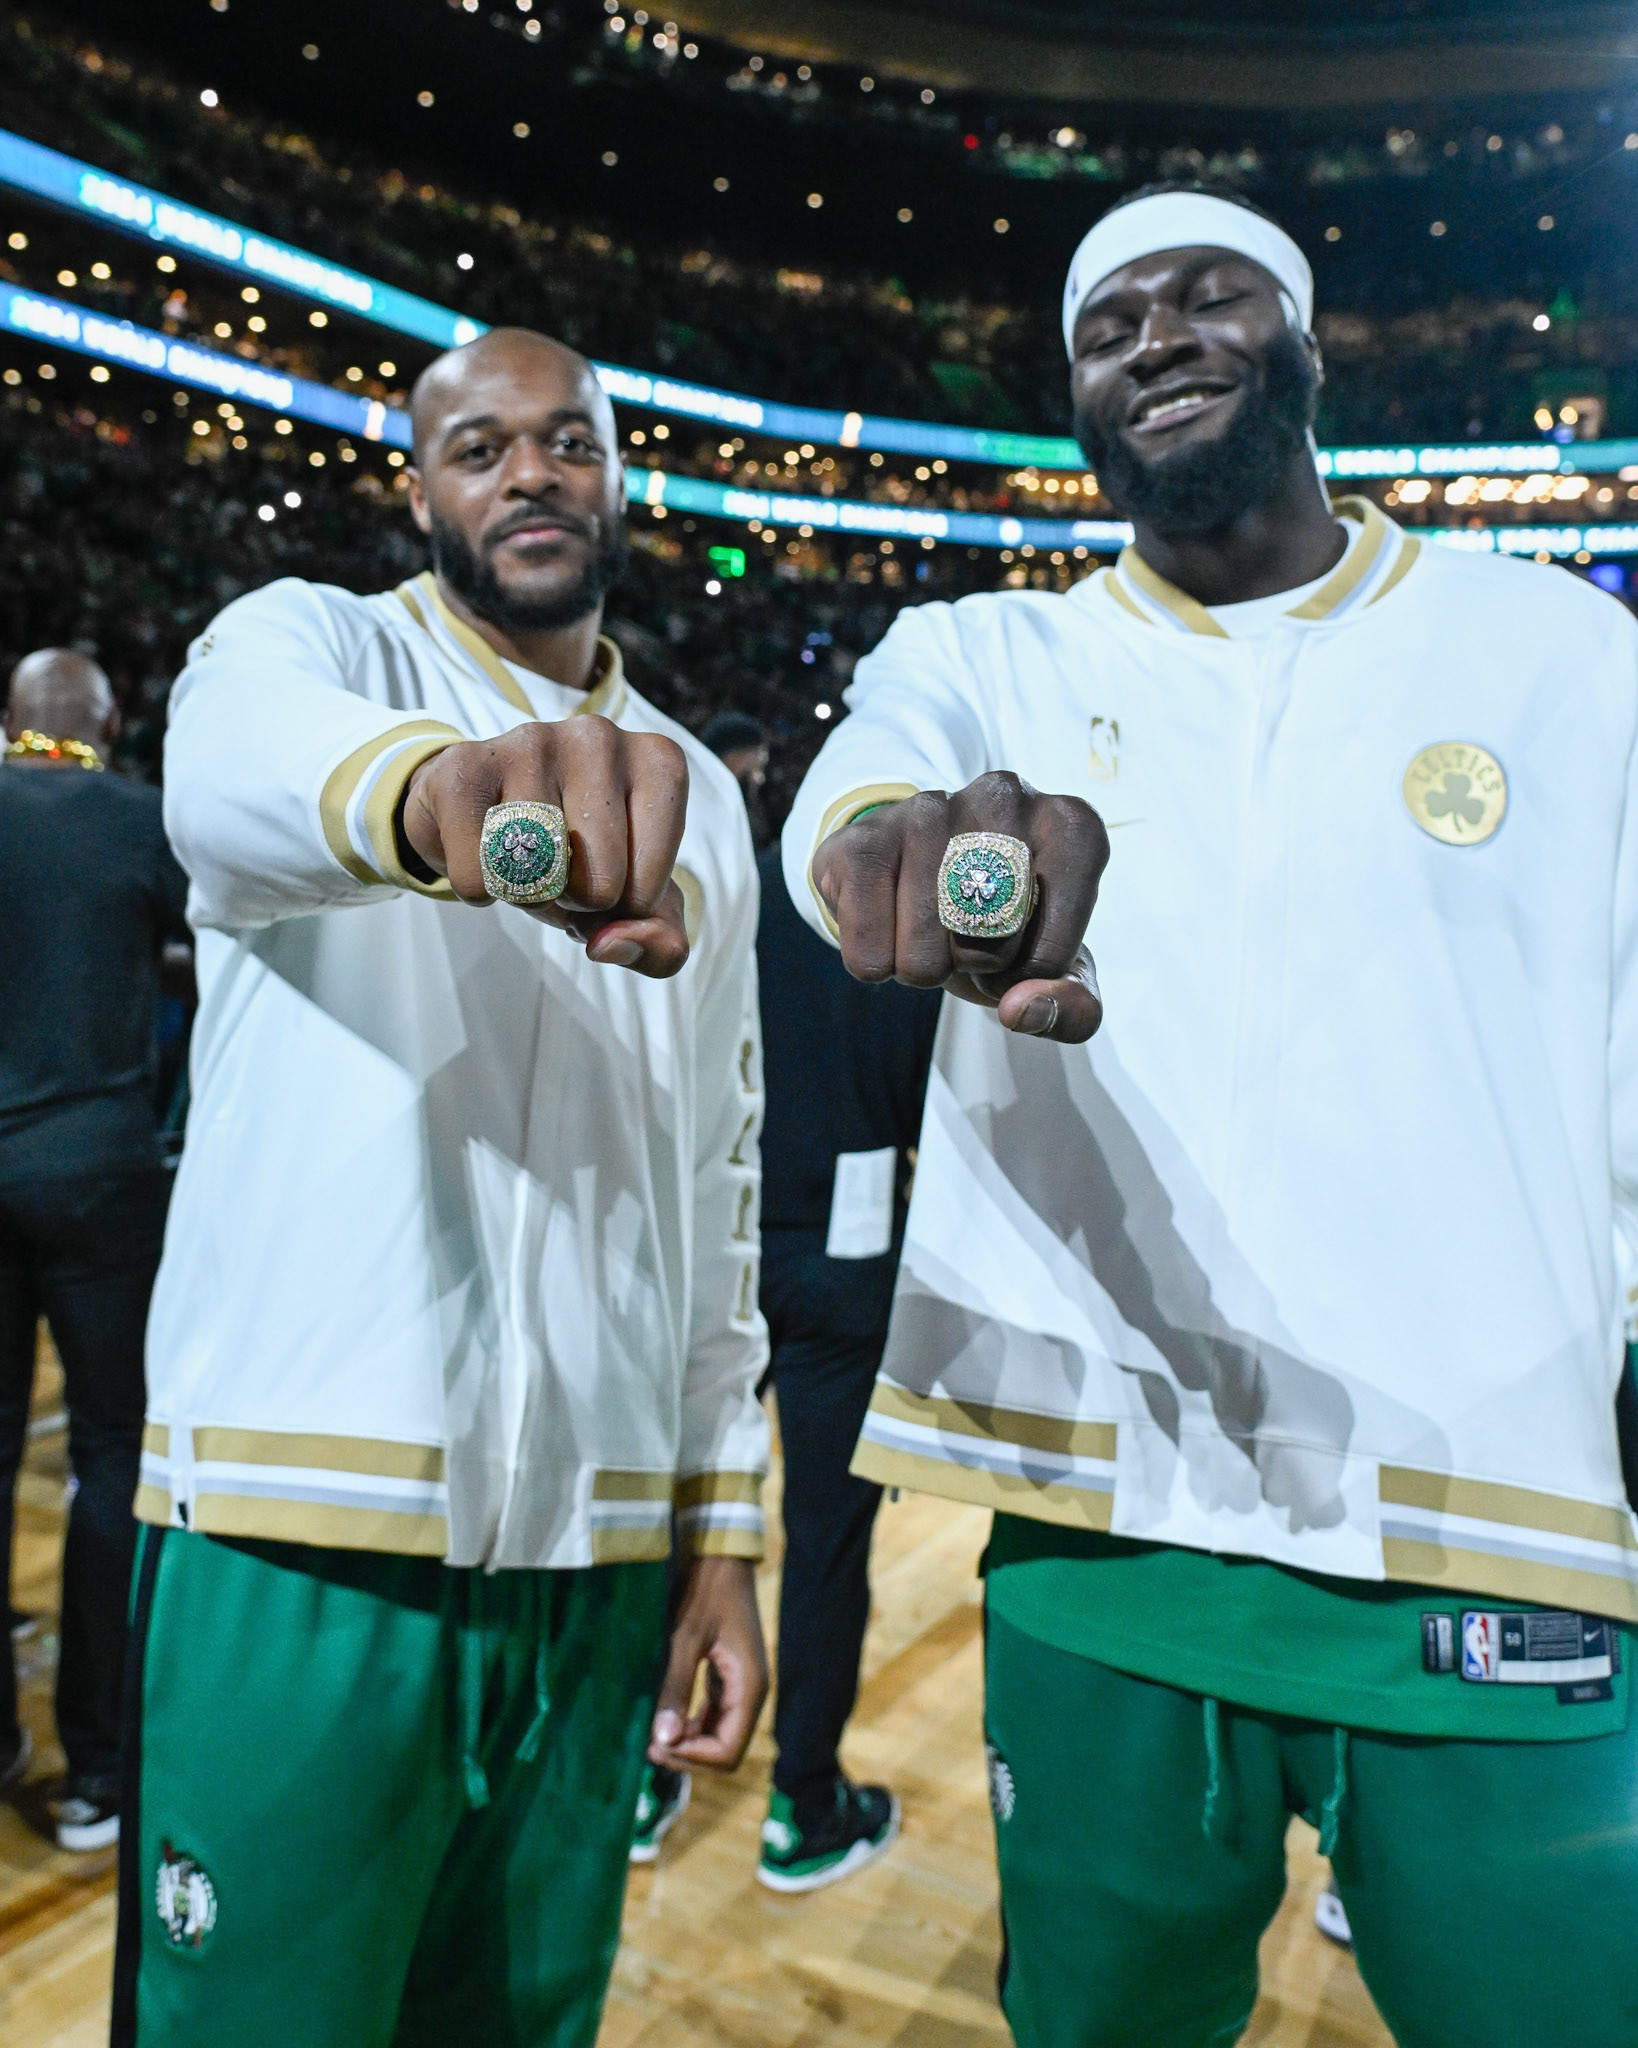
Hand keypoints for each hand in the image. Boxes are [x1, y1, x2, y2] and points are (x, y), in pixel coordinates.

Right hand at [399, 716, 689, 977]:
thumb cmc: (582, 855)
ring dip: (527, 896)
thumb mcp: (639, 904)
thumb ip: (660, 945)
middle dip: (576, 903)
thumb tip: (608, 944)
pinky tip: (485, 852)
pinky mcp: (466, 762)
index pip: (648, 893)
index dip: (621, 910)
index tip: (609, 875)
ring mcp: (532, 740)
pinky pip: (478, 874)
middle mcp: (601, 738)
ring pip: (538, 878)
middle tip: (562, 871)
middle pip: (600, 885)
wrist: (487, 812)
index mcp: (659, 764)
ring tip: (526, 859)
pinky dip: (479, 890)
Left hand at [648, 1555, 767, 1771]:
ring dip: (690, 1742)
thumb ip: (676, 1688)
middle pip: (726, 1748)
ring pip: (721, 1735)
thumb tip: (663, 1740)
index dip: (694, 1758)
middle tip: (650, 1746)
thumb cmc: (704, 1591)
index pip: (728, 1750)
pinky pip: (716, 1715)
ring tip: (654, 1736)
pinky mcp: (730, 1676)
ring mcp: (742, 1685)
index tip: (657, 1746)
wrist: (720, 1555)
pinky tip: (667, 1718)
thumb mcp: (685, 1638)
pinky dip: (693, 1725)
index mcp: (749, 1687)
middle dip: (689, 1754)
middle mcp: (752, 1692)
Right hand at [810, 772, 1108, 1042]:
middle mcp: (1003, 797)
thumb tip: (1020, 1009)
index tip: (1020, 949)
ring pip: (924, 952)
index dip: (1028, 975)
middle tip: (969, 934)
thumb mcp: (1056, 971)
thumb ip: (1074, 1007)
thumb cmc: (1004, 923)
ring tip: (929, 927)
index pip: (1052, 954)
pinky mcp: (863, 836)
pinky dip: (876, 963)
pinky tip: (888, 923)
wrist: (924, 881)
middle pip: (990, 944)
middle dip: (977, 965)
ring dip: (923, 967)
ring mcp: (928, 807)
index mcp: (1070, 827)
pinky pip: (868, 949)